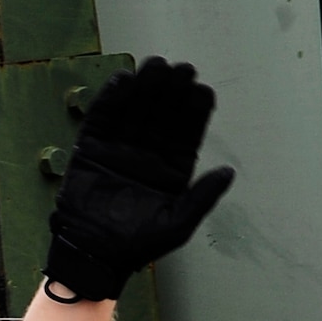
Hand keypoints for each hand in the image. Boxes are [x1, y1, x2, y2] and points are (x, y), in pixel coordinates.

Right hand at [43, 57, 236, 301]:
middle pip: (161, 115)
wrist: (92, 254)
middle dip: (171, 91)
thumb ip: (203, 197)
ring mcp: (119, 149)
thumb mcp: (178, 224)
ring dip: (145, 87)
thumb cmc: (136, 246)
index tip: (202, 89)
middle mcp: (146, 155)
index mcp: (171, 170)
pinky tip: (123, 80)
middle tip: (180, 69)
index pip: (186, 133)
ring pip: (134, 110)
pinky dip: (111, 99)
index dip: (194, 110)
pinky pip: (102, 118)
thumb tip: (229, 173)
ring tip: (155, 66)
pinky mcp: (92, 148)